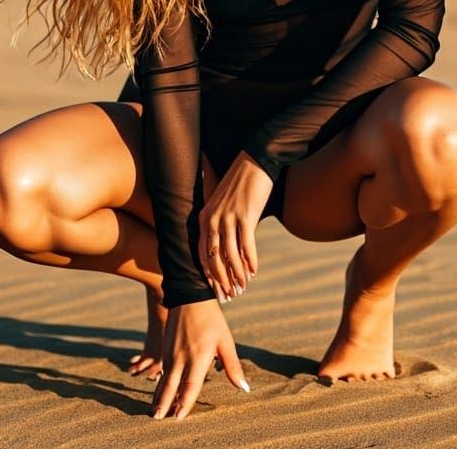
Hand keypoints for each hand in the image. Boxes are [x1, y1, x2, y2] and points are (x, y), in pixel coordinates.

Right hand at [150, 299, 249, 419]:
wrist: (190, 296)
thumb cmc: (212, 319)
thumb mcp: (225, 341)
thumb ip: (232, 366)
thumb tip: (244, 387)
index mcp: (198, 357)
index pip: (190, 386)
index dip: (184, 403)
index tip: (179, 417)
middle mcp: (181, 357)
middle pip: (171, 386)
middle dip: (165, 404)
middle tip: (159, 418)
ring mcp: (171, 352)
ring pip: (164, 379)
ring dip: (160, 395)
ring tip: (155, 411)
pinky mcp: (165, 348)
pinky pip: (162, 370)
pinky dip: (159, 382)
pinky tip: (159, 390)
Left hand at [198, 151, 272, 299]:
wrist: (254, 162)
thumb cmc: (240, 185)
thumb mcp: (223, 205)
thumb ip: (220, 225)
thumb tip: (226, 250)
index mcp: (205, 218)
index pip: (202, 254)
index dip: (209, 275)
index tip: (216, 290)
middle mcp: (213, 220)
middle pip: (214, 259)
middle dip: (222, 280)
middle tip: (231, 294)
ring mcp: (228, 218)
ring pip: (231, 256)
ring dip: (237, 274)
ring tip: (243, 286)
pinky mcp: (246, 216)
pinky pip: (247, 246)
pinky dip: (250, 261)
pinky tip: (254, 271)